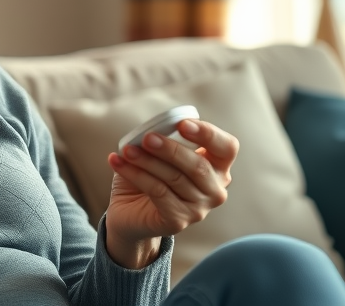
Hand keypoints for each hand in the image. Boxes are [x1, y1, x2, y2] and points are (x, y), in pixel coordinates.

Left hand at [104, 119, 237, 267]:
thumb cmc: (149, 175)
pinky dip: (135, 174)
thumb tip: (155, 130)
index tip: (182, 124)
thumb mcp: (159, 153)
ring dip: (146, 161)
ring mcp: (199, 209)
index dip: (208, 134)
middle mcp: (215, 190)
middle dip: (170, 149)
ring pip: (174, 178)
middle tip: (146, 138)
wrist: (129, 211)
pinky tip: (118, 163)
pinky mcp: (178, 221)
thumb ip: (165, 139)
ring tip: (126, 150)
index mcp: (217, 166)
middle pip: (198, 165)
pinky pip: (157, 192)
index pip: (227, 147)